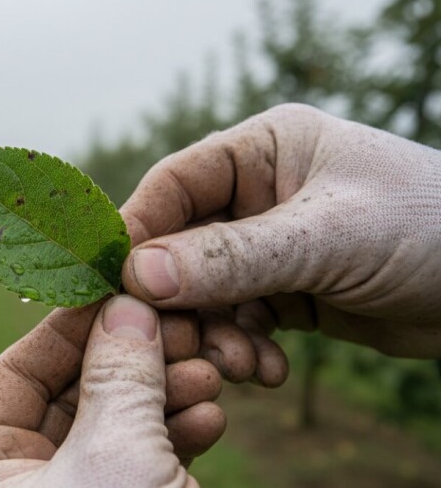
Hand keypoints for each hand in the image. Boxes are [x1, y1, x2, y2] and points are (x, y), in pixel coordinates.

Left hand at [0, 296, 215, 486]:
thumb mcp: (111, 459)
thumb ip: (118, 377)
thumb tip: (126, 306)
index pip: (18, 373)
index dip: (69, 325)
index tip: (118, 287)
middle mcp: (21, 482)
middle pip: (75, 393)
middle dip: (132, 361)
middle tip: (180, 327)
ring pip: (118, 426)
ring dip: (165, 396)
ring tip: (206, 375)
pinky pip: (144, 462)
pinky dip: (177, 437)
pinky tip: (210, 416)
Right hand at [120, 103, 440, 359]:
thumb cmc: (429, 228)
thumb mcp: (327, 238)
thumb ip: (232, 256)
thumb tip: (140, 274)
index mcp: (265, 150)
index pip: (175, 185)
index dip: (139, 233)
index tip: (114, 284)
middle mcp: (260, 194)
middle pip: (183, 247)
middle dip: (181, 301)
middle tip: (180, 346)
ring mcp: (271, 246)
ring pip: (208, 293)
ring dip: (215, 335)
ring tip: (241, 367)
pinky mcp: (288, 292)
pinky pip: (240, 322)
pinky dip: (245, 350)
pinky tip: (268, 372)